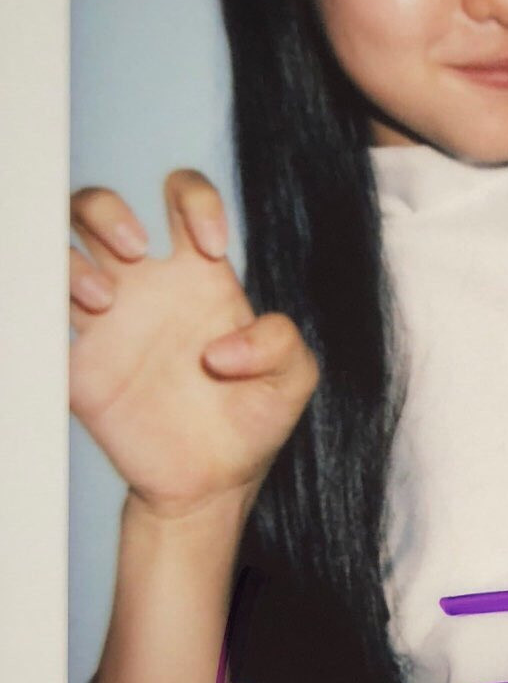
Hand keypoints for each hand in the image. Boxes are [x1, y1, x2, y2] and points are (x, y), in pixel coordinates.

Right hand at [70, 171, 316, 524]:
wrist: (210, 486)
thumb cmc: (251, 424)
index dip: (194, 198)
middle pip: (96, 207)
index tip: (213, 246)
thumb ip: (281, 343)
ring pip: (59, 251)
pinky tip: (78, 326)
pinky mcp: (78, 365)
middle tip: (136, 251)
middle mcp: (145, 287)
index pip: (182, 197)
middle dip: (106, 210)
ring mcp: (106, 323)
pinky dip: (44, 307)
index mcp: (197, 275)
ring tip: (104, 300)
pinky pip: (39, 318)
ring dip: (72, 259)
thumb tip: (223, 346)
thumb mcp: (294, 380)